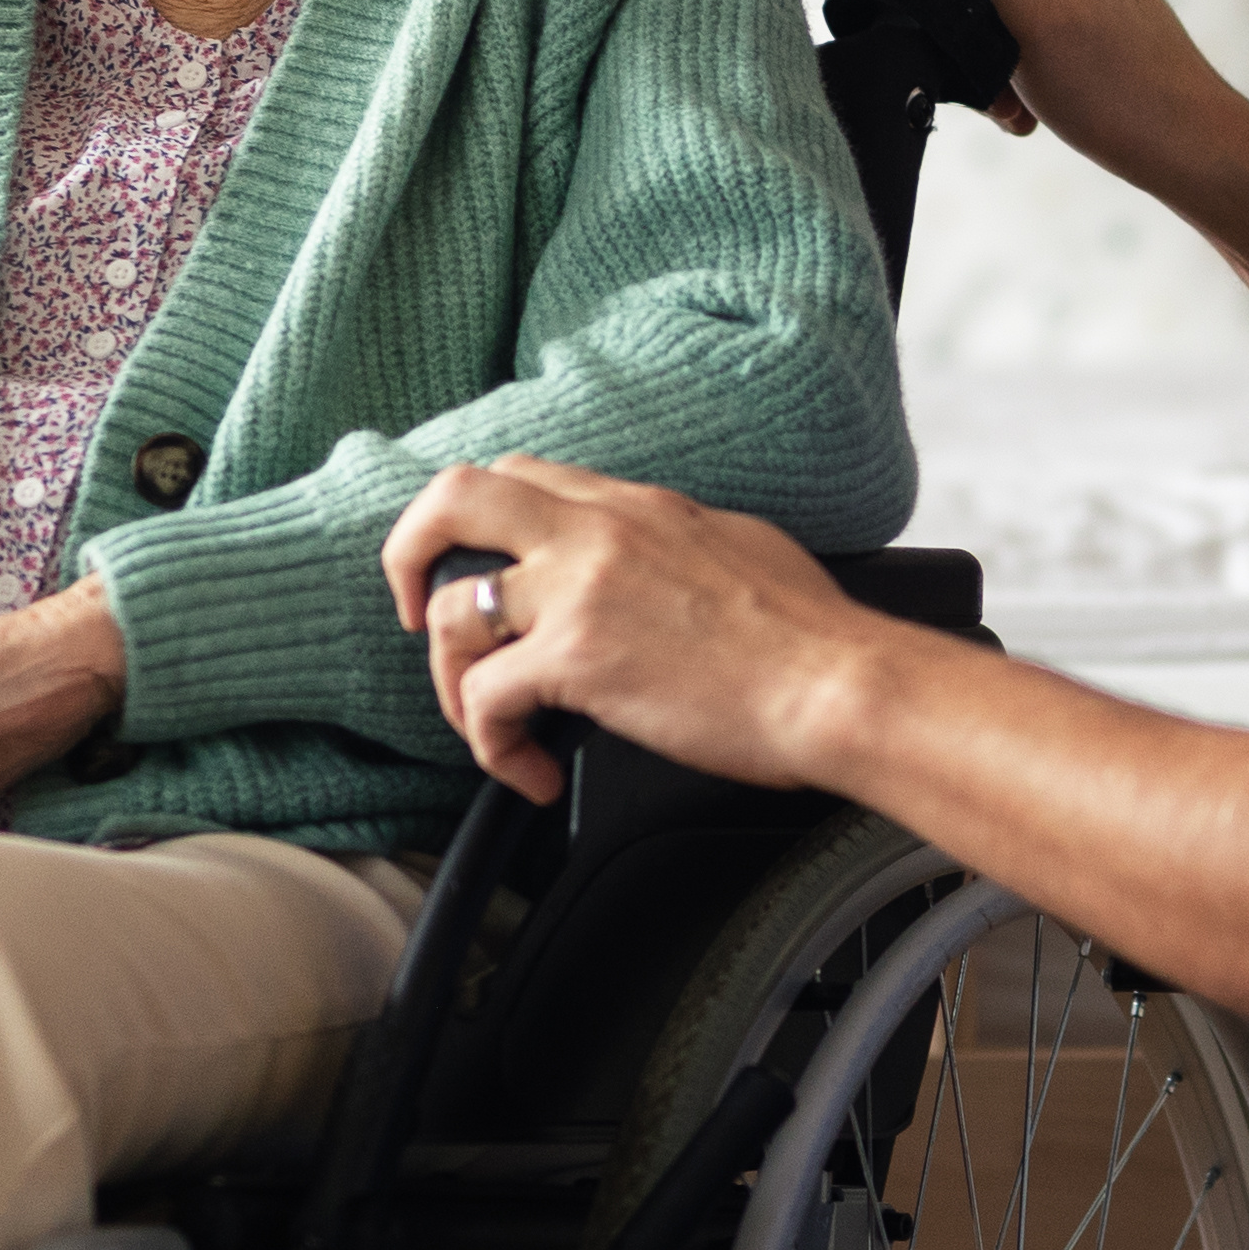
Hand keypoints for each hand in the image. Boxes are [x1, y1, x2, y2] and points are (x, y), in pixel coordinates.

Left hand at [380, 457, 882, 804]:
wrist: (839, 686)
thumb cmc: (813, 639)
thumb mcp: (741, 549)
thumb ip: (678, 546)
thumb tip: (660, 569)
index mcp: (639, 505)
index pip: (525, 476)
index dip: (479, 523)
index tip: (476, 571)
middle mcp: (597, 532)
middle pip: (455, 497)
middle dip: (409, 553)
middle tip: (414, 614)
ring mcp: (580, 590)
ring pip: (449, 612)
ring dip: (452, 682)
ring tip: (491, 727)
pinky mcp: (575, 658)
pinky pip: (484, 700)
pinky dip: (492, 747)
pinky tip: (532, 773)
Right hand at [894, 0, 1248, 203]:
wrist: (1184, 138)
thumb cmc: (1109, 90)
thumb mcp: (1029, 17)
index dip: (942, 15)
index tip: (980, 67)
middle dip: (970, 39)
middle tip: (1006, 94)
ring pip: (986, 1)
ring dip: (992, 58)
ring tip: (1025, 102)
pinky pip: (1019, 13)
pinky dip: (1018, 59)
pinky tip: (1037, 97)